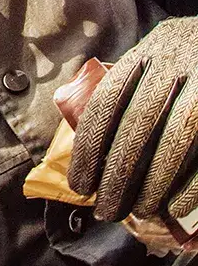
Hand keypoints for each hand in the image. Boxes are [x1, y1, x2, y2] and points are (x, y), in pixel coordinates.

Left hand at [68, 18, 197, 222]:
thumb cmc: (188, 58)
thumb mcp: (155, 58)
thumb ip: (129, 87)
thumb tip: (90, 141)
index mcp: (143, 55)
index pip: (105, 102)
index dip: (89, 146)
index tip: (79, 183)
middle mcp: (170, 64)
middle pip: (136, 125)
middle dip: (117, 174)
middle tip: (106, 209)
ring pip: (173, 139)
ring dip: (154, 182)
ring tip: (140, 210)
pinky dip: (192, 184)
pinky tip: (178, 207)